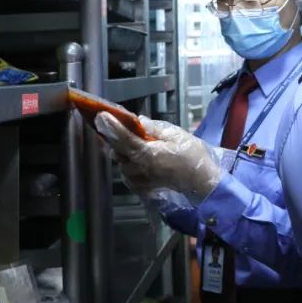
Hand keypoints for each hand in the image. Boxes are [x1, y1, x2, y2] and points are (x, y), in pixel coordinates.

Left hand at [95, 112, 222, 203]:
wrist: (200, 181)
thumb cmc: (192, 156)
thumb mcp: (177, 136)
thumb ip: (155, 128)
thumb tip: (138, 121)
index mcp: (148, 154)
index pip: (124, 139)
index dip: (112, 126)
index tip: (101, 115)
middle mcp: (139, 169)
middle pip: (117, 150)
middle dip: (113, 136)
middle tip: (112, 122)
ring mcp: (138, 180)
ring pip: (120, 160)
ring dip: (121, 149)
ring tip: (130, 139)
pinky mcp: (139, 186)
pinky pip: (125, 170)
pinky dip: (126, 160)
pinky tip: (135, 154)